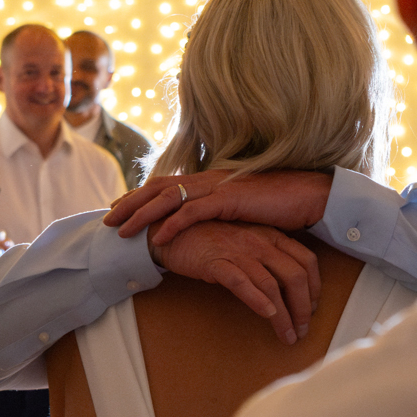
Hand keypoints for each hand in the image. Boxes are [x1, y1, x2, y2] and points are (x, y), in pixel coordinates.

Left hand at [106, 169, 334, 247]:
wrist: (310, 195)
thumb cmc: (281, 204)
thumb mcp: (243, 207)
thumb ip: (221, 210)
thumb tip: (205, 223)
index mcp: (211, 179)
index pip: (167, 184)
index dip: (140, 195)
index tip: (118, 207)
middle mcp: (210, 178)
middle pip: (158, 187)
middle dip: (130, 203)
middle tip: (106, 219)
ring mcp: (219, 187)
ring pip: (169, 197)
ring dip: (142, 214)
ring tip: (121, 231)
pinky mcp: (231, 199)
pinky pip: (194, 212)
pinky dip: (172, 224)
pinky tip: (157, 237)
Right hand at [153, 220, 321, 343]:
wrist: (172, 230)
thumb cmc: (211, 240)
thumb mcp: (247, 243)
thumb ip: (267, 259)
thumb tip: (287, 287)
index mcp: (271, 236)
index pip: (307, 261)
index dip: (315, 288)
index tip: (313, 309)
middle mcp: (260, 242)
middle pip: (295, 275)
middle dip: (304, 307)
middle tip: (303, 329)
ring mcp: (238, 251)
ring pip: (271, 284)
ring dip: (284, 315)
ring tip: (288, 335)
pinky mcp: (216, 262)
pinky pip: (241, 282)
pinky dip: (257, 300)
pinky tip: (267, 315)